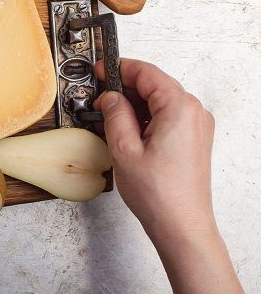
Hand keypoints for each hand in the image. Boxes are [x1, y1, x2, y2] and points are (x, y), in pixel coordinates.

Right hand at [94, 59, 241, 293]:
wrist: (181, 225)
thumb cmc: (159, 194)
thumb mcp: (124, 148)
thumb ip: (114, 114)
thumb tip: (109, 97)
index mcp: (179, 108)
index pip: (146, 73)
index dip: (119, 68)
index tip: (99, 70)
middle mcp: (193, 112)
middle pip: (154, 85)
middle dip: (124, 88)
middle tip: (98, 96)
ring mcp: (196, 126)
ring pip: (158, 101)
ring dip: (133, 104)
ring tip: (108, 118)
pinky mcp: (192, 139)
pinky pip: (165, 116)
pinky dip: (144, 117)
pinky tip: (125, 130)